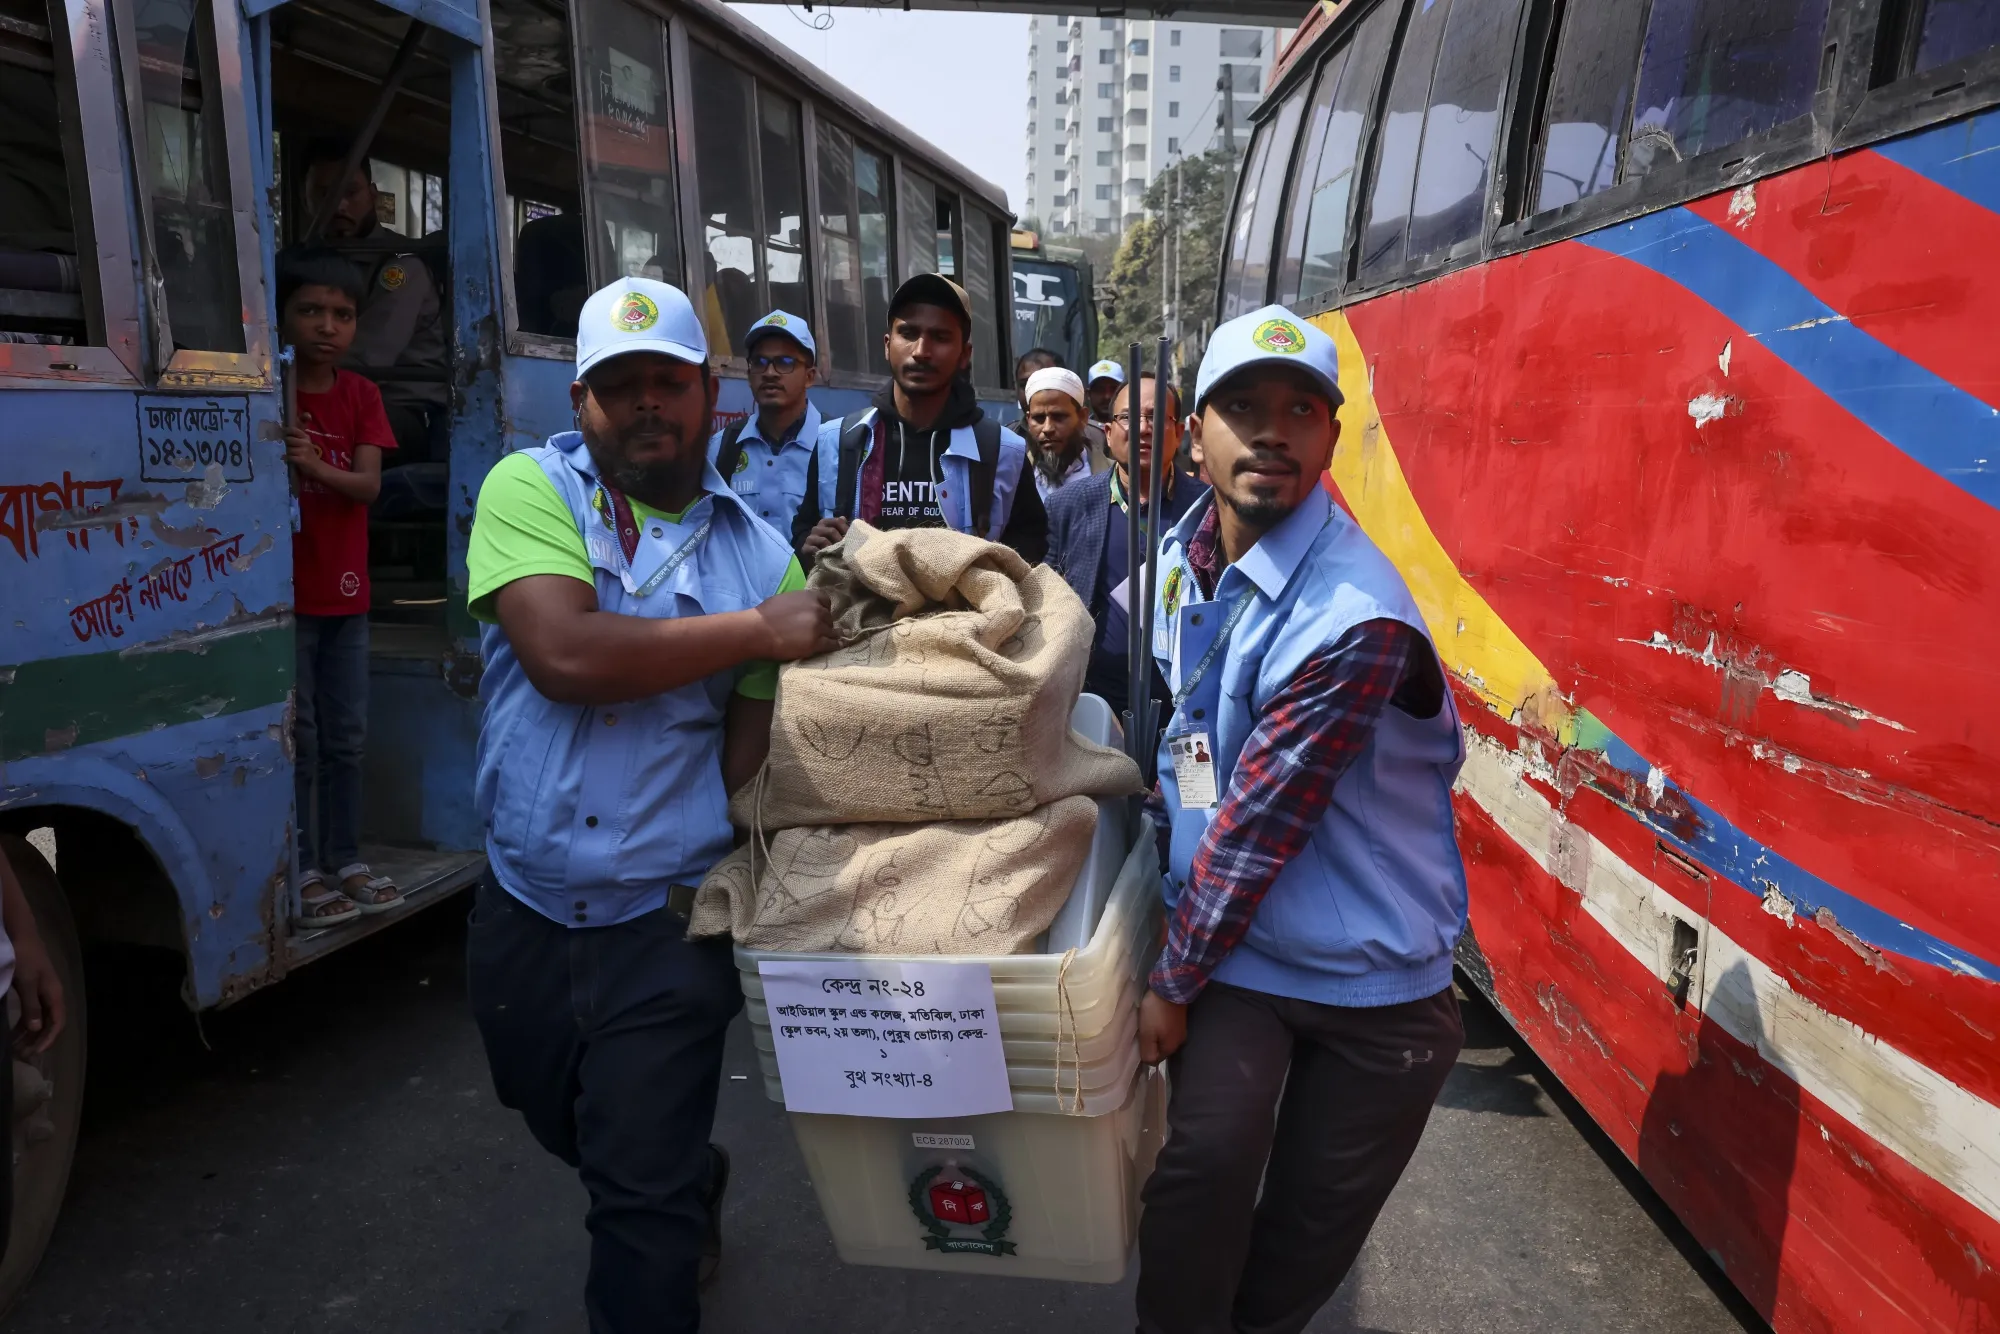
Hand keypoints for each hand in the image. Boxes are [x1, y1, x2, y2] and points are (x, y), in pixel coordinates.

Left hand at [11, 921, 64, 1057]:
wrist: (21, 936)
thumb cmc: (25, 958)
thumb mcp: (27, 983)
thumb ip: (31, 1006)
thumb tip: (36, 1029)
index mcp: (54, 994)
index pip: (57, 1022)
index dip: (48, 1039)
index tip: (35, 1052)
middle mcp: (51, 996)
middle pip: (50, 1024)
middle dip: (38, 1040)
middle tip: (22, 1055)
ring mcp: (42, 993)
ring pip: (40, 1019)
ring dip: (30, 1034)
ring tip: (16, 1047)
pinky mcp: (32, 990)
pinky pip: (32, 1012)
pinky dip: (24, 1024)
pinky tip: (14, 1032)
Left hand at [283, 427, 321, 476]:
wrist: (317, 467)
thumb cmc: (308, 455)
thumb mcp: (304, 443)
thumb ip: (295, 438)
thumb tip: (282, 433)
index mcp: (306, 437)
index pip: (293, 430)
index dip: (286, 431)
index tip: (283, 433)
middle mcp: (305, 443)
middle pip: (288, 439)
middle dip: (286, 444)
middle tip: (289, 448)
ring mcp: (304, 451)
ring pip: (288, 449)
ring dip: (288, 453)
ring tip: (292, 455)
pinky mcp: (302, 459)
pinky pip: (289, 457)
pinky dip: (287, 459)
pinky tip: (290, 460)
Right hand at [753, 589, 837, 660]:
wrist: (758, 631)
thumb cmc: (765, 614)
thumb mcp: (785, 599)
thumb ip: (800, 602)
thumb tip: (804, 608)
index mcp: (809, 597)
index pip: (826, 601)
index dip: (824, 609)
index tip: (821, 615)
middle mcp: (817, 610)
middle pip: (829, 617)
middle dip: (825, 623)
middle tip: (819, 630)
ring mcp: (818, 627)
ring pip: (832, 631)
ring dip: (830, 635)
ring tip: (831, 638)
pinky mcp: (816, 643)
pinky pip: (831, 644)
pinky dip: (835, 645)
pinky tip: (838, 645)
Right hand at [800, 516, 849, 556]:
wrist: (820, 561)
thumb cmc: (831, 548)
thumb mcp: (839, 537)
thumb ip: (842, 528)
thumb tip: (843, 518)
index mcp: (825, 523)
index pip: (837, 521)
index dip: (846, 530)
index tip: (852, 539)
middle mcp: (816, 528)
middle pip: (831, 531)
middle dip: (840, 541)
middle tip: (846, 549)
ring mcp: (810, 538)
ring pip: (824, 540)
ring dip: (833, 548)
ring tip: (838, 555)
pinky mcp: (805, 548)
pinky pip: (814, 549)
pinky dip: (823, 553)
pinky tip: (828, 558)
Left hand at [1138, 990, 1186, 1064]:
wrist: (1170, 988)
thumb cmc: (1156, 1013)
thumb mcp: (1147, 1034)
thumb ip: (1148, 1051)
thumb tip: (1149, 1064)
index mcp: (1171, 1048)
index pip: (1156, 1060)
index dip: (1145, 1053)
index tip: (1138, 1041)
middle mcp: (1179, 1042)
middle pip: (1160, 1049)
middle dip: (1150, 1043)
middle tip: (1141, 1031)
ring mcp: (1181, 1029)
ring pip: (1163, 1038)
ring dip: (1155, 1033)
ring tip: (1146, 1023)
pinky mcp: (1180, 1019)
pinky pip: (1167, 1028)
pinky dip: (1160, 1025)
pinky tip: (1154, 1017)